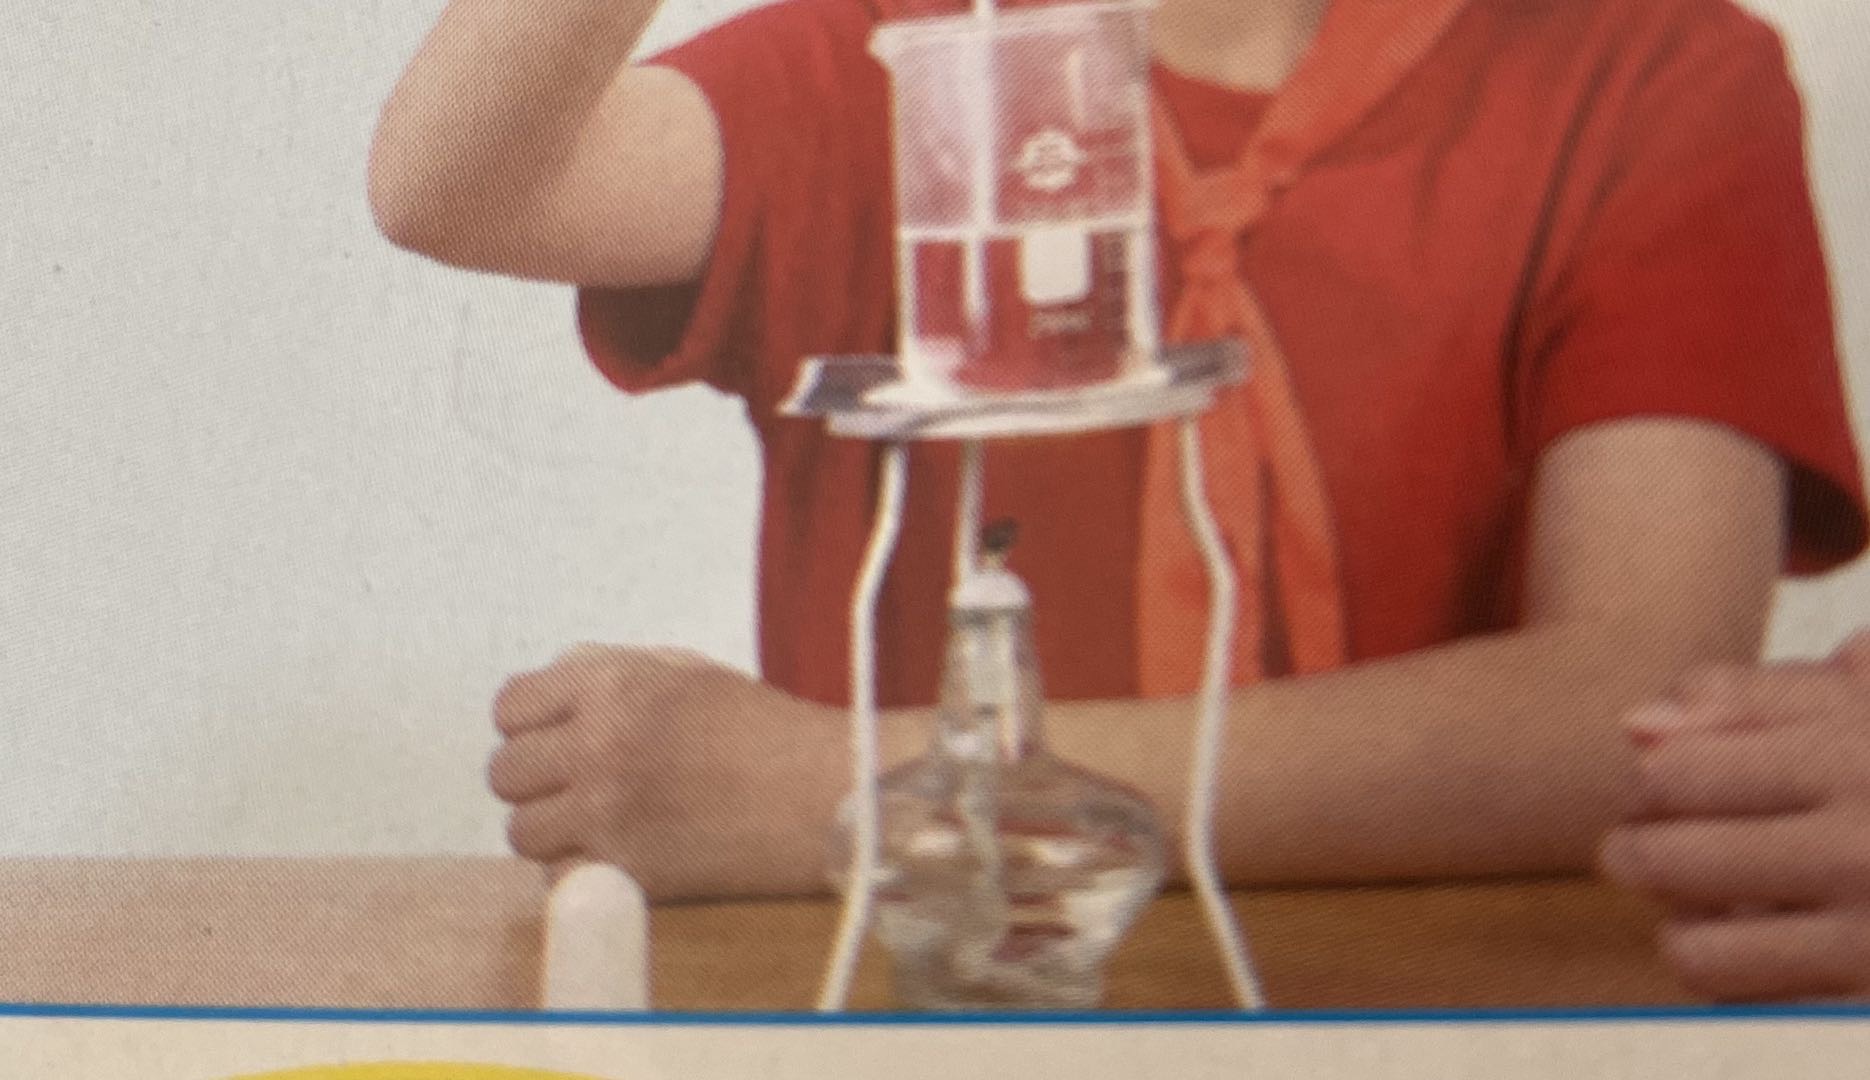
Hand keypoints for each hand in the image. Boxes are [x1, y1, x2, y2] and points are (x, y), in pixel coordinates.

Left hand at [488, 644, 844, 900]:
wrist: (823, 795)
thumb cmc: (766, 732)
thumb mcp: (686, 672)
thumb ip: (611, 671)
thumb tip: (551, 682)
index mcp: (613, 685)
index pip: (510, 707)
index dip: (530, 725)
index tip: (553, 740)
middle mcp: (600, 744)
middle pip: (505, 772)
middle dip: (538, 778)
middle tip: (581, 785)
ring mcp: (609, 812)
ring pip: (522, 830)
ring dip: (554, 829)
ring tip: (601, 823)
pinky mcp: (626, 870)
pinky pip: (558, 877)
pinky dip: (581, 871)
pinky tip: (621, 853)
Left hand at [1599, 631, 1869, 1001]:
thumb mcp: (1861, 707)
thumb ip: (1749, 700)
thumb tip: (1633, 728)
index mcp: (1855, 758)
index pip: (1666, 774)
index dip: (1650, 782)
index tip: (1676, 786)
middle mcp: (1864, 845)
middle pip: (1659, 859)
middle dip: (1642, 851)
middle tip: (1668, 844)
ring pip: (1689, 945)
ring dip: (1682, 922)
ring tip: (1712, 897)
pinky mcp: (1869, 988)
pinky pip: (1740, 991)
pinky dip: (1730, 969)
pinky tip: (1761, 940)